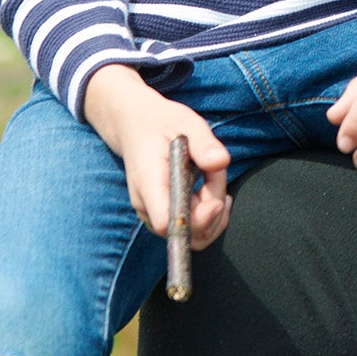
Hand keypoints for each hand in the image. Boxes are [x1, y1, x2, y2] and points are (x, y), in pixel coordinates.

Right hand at [83, 63, 232, 249]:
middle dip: (213, 210)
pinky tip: (214, 189)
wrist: (135, 125)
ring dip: (215, 210)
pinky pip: (192, 229)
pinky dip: (211, 213)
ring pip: (194, 234)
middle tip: (216, 174)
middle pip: (186, 232)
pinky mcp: (165, 215)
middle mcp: (148, 205)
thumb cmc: (160, 123)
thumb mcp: (184, 121)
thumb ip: (203, 142)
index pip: (166, 222)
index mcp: (148, 182)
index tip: (217, 201)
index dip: (195, 221)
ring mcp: (154, 213)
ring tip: (213, 175)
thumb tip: (221, 162)